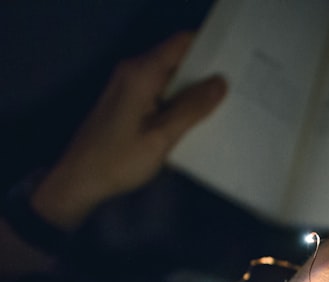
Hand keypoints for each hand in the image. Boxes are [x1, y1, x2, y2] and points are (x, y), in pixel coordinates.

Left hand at [31, 31, 226, 227]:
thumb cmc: (119, 160)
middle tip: (236, 88)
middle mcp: (134, 71)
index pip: (182, 43)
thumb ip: (191, 108)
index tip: (235, 64)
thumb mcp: (161, 136)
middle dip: (206, 70)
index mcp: (141, 73)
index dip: (209, 48)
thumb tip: (220, 82)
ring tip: (224, 103)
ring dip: (194, 88)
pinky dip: (180, 100)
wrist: (80, 180)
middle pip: (177, 58)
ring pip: (171, 76)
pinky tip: (197, 118)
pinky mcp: (129, 101)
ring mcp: (129, 85)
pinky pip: (162, 91)